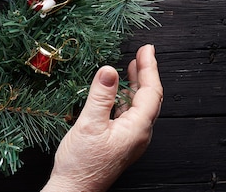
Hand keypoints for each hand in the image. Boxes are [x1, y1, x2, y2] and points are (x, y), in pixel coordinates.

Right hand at [41, 44, 162, 191]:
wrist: (74, 188)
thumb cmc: (82, 162)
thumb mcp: (89, 124)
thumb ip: (100, 96)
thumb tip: (109, 70)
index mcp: (137, 128)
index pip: (151, 91)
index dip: (149, 67)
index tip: (146, 49)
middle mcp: (138, 133)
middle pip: (149, 97)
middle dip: (146, 73)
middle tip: (143, 52)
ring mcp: (130, 138)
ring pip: (138, 105)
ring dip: (136, 84)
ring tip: (132, 66)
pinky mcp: (120, 141)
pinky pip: (129, 113)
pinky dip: (125, 97)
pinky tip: (116, 91)